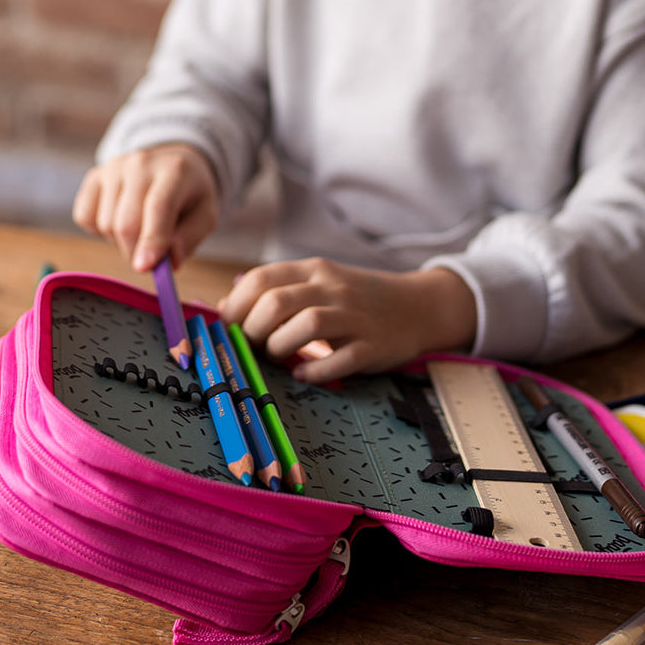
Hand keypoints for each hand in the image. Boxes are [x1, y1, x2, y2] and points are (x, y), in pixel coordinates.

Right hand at [72, 143, 219, 270]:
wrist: (171, 163)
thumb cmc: (189, 195)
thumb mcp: (205, 215)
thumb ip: (189, 238)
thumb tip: (168, 259)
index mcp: (174, 171)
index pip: (158, 207)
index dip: (151, 239)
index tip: (145, 267)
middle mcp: (140, 164)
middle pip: (126, 223)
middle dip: (136, 252)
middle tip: (150, 257)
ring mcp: (113, 168)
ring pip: (106, 225)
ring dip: (121, 241)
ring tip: (140, 228)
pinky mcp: (94, 176)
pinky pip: (85, 217)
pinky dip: (99, 230)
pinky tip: (119, 219)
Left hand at [218, 257, 476, 381]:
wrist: (418, 306)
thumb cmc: (358, 299)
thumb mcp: (318, 283)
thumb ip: (275, 290)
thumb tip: (225, 306)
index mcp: (314, 271)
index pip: (261, 278)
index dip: (237, 306)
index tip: (233, 327)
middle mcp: (333, 288)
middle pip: (277, 302)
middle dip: (255, 330)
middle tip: (256, 346)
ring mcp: (354, 317)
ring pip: (307, 324)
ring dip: (281, 347)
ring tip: (279, 357)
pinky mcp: (372, 346)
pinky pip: (339, 359)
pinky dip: (314, 371)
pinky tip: (305, 374)